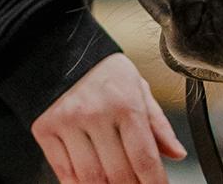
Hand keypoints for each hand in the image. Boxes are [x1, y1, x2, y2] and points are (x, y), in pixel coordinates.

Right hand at [31, 52, 185, 183]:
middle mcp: (96, 113)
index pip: (144, 158)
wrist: (61, 51)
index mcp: (125, 103)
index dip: (154, 183)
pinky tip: (88, 182)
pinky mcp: (45, 129)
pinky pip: (63, 172)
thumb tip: (177, 153)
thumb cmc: (105, 72)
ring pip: (90, 178)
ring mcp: (68, 123)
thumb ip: (158, 124)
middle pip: (118, 174)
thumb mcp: (138, 88)